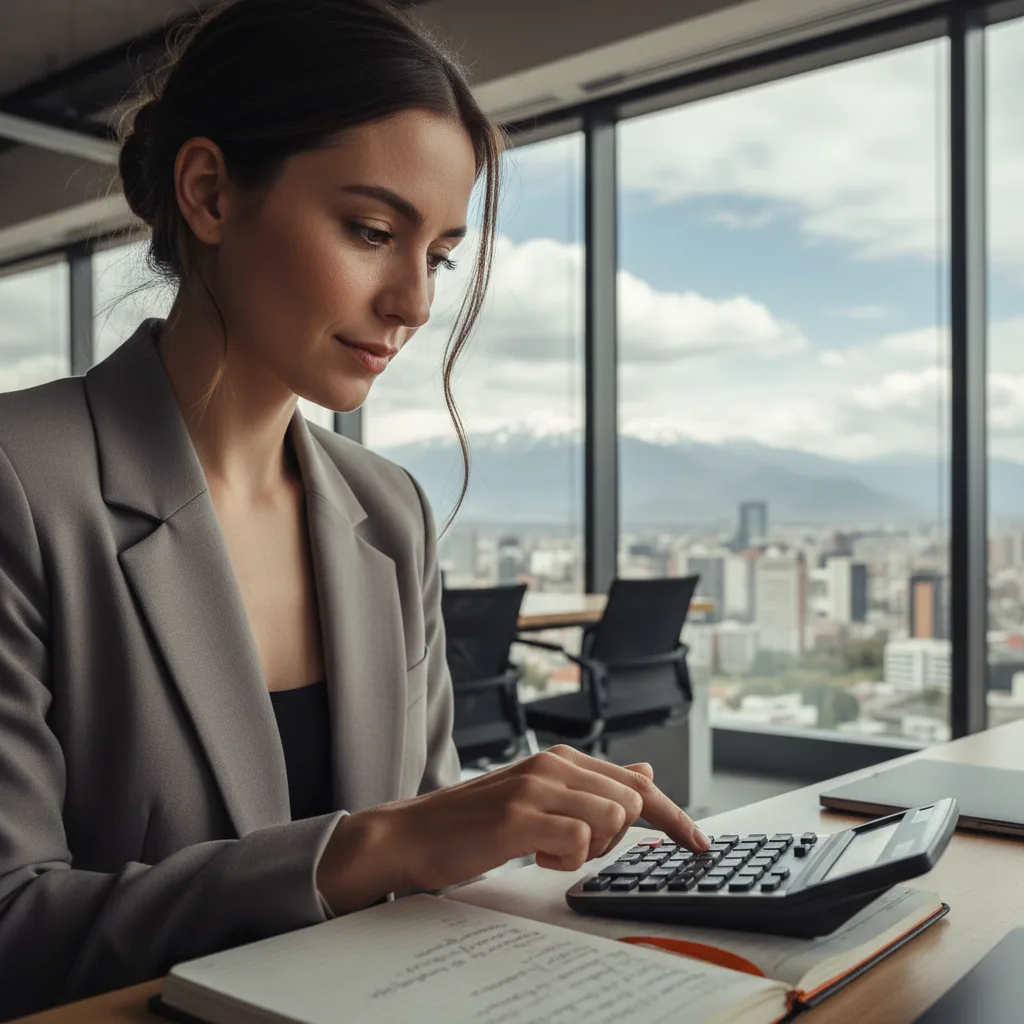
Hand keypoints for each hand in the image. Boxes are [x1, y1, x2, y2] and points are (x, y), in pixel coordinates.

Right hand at [371, 745, 709, 893]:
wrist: (414, 834)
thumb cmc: (475, 821)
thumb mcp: (540, 796)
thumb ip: (593, 785)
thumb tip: (646, 773)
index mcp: (561, 759)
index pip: (636, 783)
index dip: (674, 816)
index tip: (699, 843)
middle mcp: (553, 765)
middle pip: (630, 803)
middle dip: (615, 837)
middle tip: (572, 847)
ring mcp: (537, 788)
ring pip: (610, 820)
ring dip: (588, 849)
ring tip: (548, 848)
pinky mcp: (520, 817)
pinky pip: (578, 842)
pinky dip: (564, 860)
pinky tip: (533, 854)